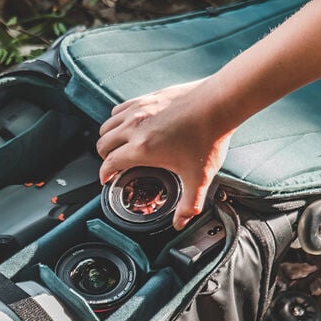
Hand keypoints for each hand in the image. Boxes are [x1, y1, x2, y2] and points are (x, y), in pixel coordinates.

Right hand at [96, 78, 233, 229]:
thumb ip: (189, 204)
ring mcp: (138, 111)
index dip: (104, 174)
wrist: (218, 104)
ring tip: (117, 146)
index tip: (107, 179)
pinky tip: (128, 126)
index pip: (109, 163)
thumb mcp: (198, 177)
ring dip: (108, 138)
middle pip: (103, 144)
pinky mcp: (144, 98)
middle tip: (114, 164)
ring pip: (107, 126)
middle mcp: (134, 128)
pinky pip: (118, 110)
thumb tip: (180, 222)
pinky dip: (117, 120)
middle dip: (105, 157)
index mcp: (142, 149)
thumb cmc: (208, 136)